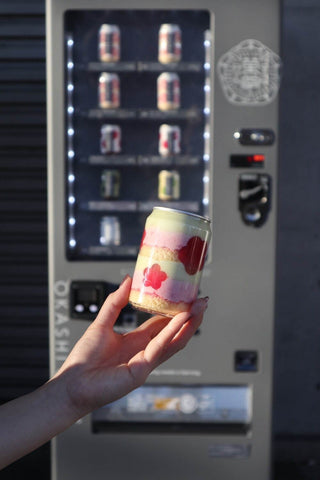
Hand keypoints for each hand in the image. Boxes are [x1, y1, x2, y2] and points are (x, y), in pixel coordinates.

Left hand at [54, 275, 207, 418]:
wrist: (72, 384)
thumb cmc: (84, 360)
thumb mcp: (101, 323)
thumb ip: (115, 302)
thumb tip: (127, 280)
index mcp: (136, 341)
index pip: (161, 325)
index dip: (175, 312)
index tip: (185, 298)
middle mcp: (144, 352)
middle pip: (173, 333)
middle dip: (189, 318)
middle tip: (201, 301)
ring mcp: (145, 362)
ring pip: (173, 341)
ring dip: (188, 325)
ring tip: (199, 308)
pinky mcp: (141, 370)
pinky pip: (159, 348)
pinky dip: (171, 334)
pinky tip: (181, 320)